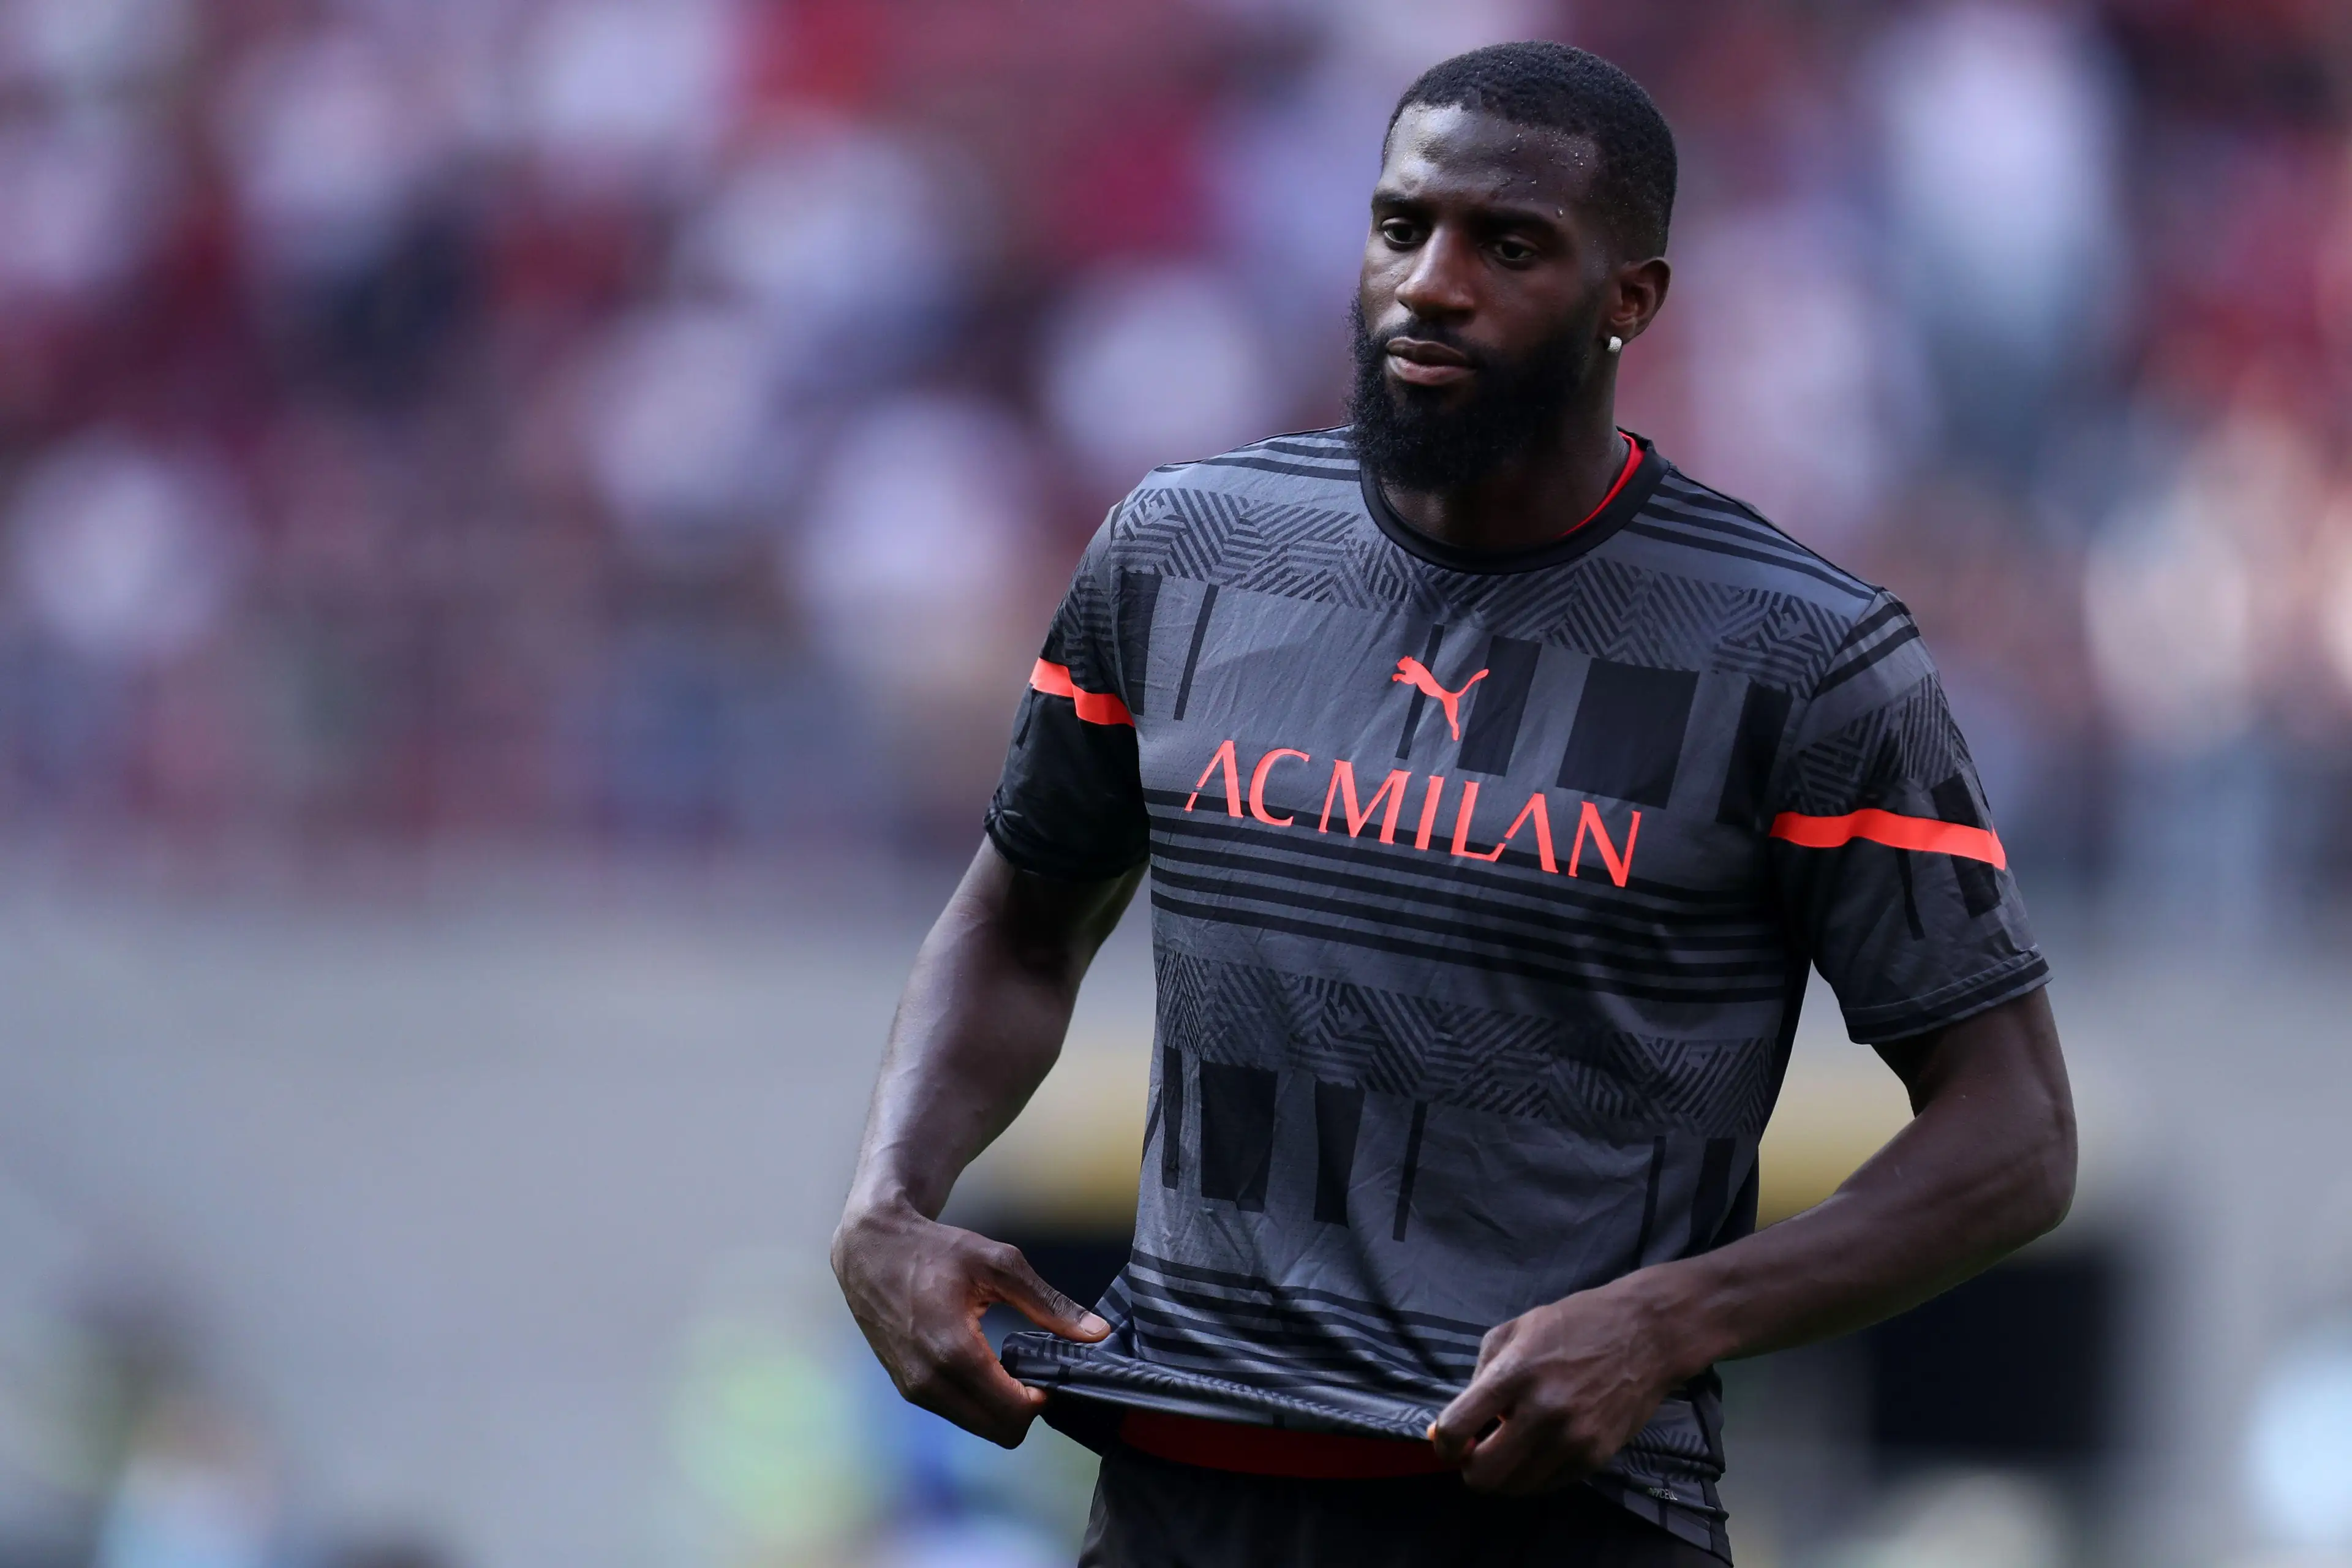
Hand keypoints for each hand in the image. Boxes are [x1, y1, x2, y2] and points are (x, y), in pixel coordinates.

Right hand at [831, 1198, 1110, 1446]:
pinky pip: (957, 1413)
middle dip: (1025, 1408)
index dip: (1043, 1398)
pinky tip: (983, 1363)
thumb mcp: (998, 1264)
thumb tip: (1097, 1334)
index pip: (1014, 1414)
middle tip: (1034, 1368)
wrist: (871, 1250)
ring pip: (979, 1427)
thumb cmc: (935, 1250)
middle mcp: (929, 1381)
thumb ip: (1049, 1304)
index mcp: (954, 1351)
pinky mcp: (906, 1389)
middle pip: (1000, 1432)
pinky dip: (978, 1400)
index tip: (1050, 1368)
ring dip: (1001, 1406)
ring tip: (1008, 1362)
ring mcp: (913, 1390)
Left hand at [1429, 1276, 1693, 1493]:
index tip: (1446, 1443)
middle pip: (1484, 1474)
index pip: (1457, 1428)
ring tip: (1509, 1450)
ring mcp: (1572, 1439)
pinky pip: (1549, 1484)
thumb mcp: (1514, 1331)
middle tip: (1476, 1453)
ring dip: (1503, 1475)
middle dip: (1471, 1469)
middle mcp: (1541, 1412)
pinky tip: (1538, 1450)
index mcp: (1514, 1374)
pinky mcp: (1595, 1457)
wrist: (1644, 1334)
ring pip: (1516, 1487)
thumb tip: (1450, 1425)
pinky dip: (1534, 1475)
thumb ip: (1479, 1377)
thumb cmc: (1574, 1324)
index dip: (1442, 1444)